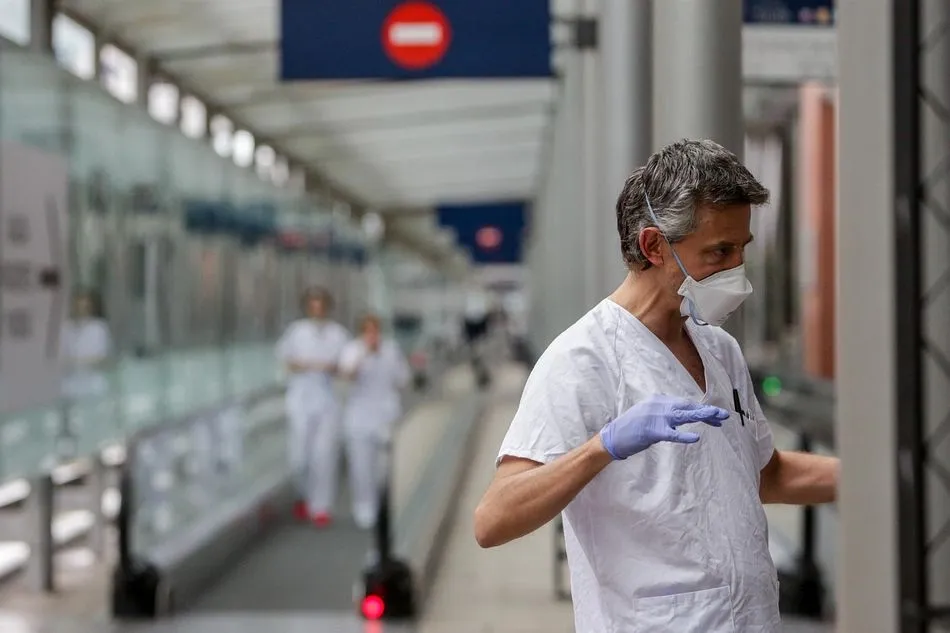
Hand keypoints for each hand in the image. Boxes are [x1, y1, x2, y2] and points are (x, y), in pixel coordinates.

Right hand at [599, 395, 728, 459]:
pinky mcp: (652, 431)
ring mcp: (655, 417)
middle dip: (707, 411)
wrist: (612, 437)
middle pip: (687, 406)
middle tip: (724, 415)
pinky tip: (696, 438)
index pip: (685, 404)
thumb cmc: (631, 429)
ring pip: (683, 415)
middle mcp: (659, 405)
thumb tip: (682, 416)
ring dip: (702, 416)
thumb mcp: (649, 415)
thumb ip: (665, 414)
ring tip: (717, 418)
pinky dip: (684, 435)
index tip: (716, 417)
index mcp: (659, 400)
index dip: (702, 410)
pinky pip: (671, 433)